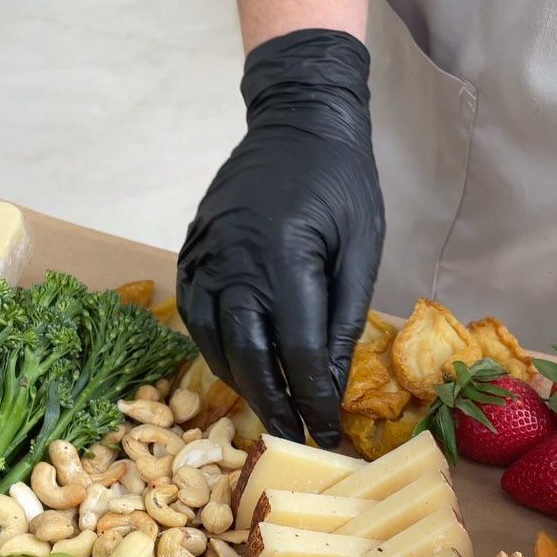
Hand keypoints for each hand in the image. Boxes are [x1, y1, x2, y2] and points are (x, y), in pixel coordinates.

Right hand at [177, 29, 383, 447]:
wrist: (297, 118)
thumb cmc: (342, 181)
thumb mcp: (363, 248)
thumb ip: (344, 318)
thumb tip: (330, 382)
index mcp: (286, 260)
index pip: (298, 353)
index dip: (313, 401)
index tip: (328, 434)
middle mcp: (235, 262)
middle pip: (249, 358)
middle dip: (274, 406)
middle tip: (294, 438)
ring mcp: (206, 256)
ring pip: (216, 343)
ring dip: (243, 383)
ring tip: (272, 409)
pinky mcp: (193, 251)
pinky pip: (196, 317)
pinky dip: (216, 350)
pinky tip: (240, 367)